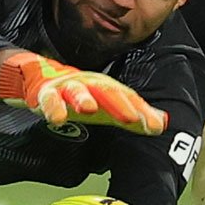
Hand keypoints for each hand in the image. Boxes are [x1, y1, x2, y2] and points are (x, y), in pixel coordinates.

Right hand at [0, 52, 166, 134]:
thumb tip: (163, 123)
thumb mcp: (108, 106)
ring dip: (82, 98)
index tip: (155, 127)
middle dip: (118, 103)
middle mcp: (89, 84)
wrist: (41, 77)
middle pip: (106, 91)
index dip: (141, 111)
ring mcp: (66, 87)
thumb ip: (135, 115)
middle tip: (130, 118)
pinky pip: (48, 99)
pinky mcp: (44, 93)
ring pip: (76, 91)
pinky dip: (52, 107)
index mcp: (106, 87)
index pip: (127, 98)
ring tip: (89, 109)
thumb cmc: (80, 94)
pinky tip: (56, 118)